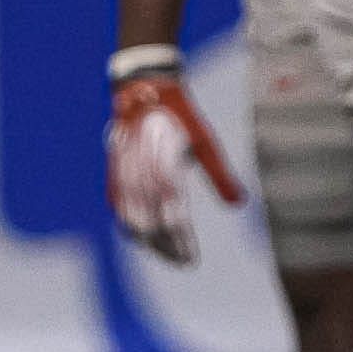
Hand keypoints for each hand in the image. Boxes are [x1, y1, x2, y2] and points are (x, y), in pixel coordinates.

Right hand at [106, 75, 243, 264]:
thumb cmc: (180, 116)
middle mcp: (142, 174)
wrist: (142, 89)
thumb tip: (239, 204)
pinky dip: (129, 226)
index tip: (192, 260)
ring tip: (166, 254)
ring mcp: (124, 174)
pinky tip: (144, 236)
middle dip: (165, 249)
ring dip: (148, 243)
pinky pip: (118, 206)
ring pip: (131, 220)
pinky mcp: (113, 172)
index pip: (172, 218)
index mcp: (165, 168)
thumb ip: (220, 175)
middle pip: (150, 226)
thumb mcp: (205, 141)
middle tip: (182, 262)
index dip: (181, 243)